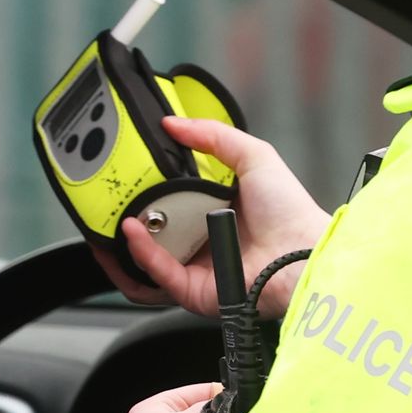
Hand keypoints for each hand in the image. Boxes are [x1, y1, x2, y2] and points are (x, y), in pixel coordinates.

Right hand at [92, 116, 328, 318]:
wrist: (304, 253)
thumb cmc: (290, 211)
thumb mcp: (253, 156)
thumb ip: (214, 135)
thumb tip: (174, 123)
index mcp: (213, 211)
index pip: (169, 199)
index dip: (146, 188)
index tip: (127, 173)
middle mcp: (201, 240)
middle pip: (152, 230)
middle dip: (124, 216)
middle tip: (107, 198)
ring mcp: (196, 267)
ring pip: (147, 256)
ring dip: (125, 239)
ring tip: (111, 217)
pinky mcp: (194, 290)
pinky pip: (159, 272)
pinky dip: (141, 252)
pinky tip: (132, 230)